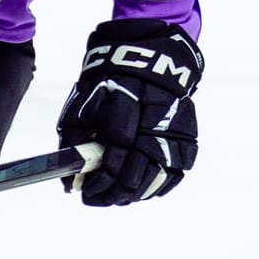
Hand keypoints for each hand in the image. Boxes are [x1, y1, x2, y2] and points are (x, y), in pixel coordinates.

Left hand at [57, 18, 202, 206]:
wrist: (146, 60)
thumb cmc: (108, 84)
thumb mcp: (82, 107)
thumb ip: (73, 145)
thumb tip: (69, 183)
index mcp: (123, 118)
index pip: (111, 167)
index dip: (97, 185)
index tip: (83, 193)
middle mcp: (151, 128)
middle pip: (134, 180)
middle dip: (112, 195)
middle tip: (96, 198)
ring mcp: (173, 135)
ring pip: (155, 181)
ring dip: (133, 195)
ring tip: (116, 196)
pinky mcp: (188, 138)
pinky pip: (175, 174)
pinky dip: (157, 186)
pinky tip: (140, 190)